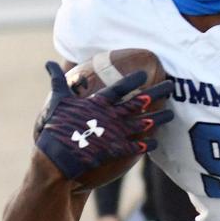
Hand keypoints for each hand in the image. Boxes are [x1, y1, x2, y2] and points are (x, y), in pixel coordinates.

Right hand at [35, 62, 174, 180]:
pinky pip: (136, 147)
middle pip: (139, 102)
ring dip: (160, 118)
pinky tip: (157, 142)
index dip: (133, 79)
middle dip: (158, 92)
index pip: (120, 87)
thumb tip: (48, 62)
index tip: (145, 73)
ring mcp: (115, 133)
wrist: (55, 158)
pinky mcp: (116, 150)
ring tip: (172, 114)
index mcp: (97, 103)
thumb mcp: (56, 100)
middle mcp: (110, 116)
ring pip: (143, 123)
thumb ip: (57, 80)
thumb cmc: (55, 127)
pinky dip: (147, 144)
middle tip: (172, 85)